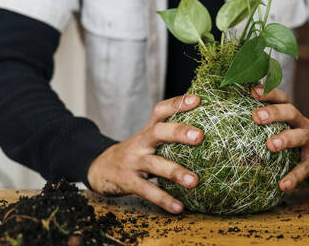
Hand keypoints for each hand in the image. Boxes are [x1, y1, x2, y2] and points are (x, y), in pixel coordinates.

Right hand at [87, 94, 203, 213]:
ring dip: (175, 172)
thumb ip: (170, 134)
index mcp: (148, 130)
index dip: (178, 104)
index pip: (161, 111)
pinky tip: (179, 207)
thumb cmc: (136, 152)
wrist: (100, 168)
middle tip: (199, 136)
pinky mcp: (128, 181)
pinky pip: (147, 191)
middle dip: (179, 132)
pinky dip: (163, 200)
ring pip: (154, 164)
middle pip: (158, 132)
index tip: (198, 99)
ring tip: (194, 181)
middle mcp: (141, 142)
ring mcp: (133, 162)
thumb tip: (208, 129)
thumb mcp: (149, 139)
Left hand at [251, 86, 308, 190]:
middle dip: (274, 112)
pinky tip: (283, 185)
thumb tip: (230, 120)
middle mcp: (302, 124)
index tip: (252, 92)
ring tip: (270, 145)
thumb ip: (263, 125)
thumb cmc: (294, 144)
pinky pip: (305, 168)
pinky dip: (294, 176)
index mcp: (291, 115)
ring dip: (286, 139)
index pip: (281, 98)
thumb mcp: (282, 130)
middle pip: (291, 112)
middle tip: (257, 117)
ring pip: (301, 136)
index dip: (268, 93)